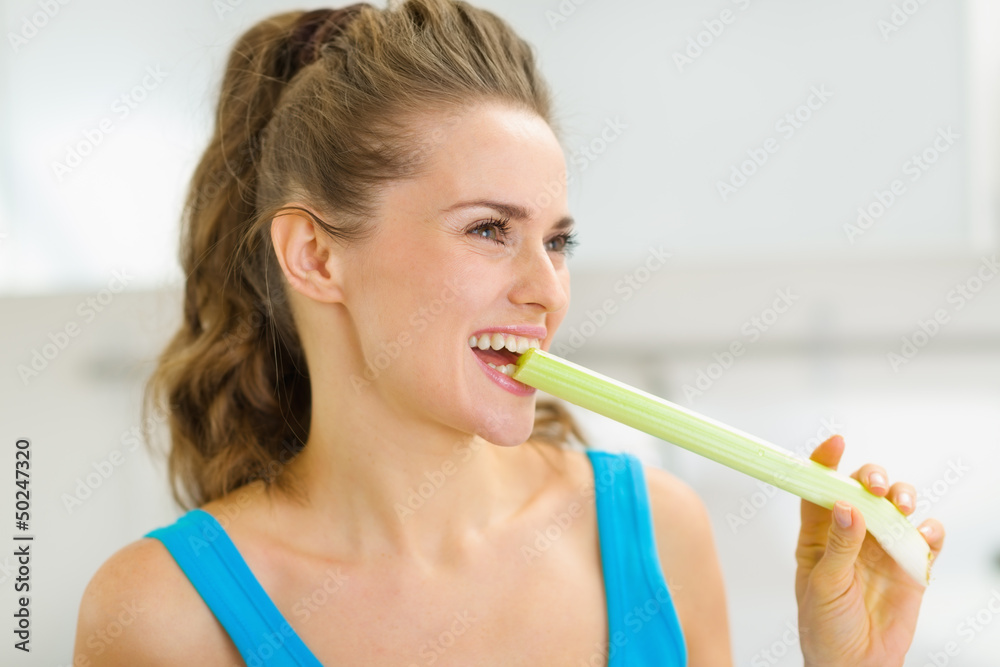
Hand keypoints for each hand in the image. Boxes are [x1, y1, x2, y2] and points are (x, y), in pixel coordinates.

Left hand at [794, 435, 944, 666]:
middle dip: (871, 478)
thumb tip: (845, 506)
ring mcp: (881, 547)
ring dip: (901, 497)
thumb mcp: (823, 584)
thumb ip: (838, 545)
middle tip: (874, 487)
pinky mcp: (910, 566)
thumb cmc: (825, 627)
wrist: (855, 666)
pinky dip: (928, 529)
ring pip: (896, 507)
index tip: (836, 444)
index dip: (825, 462)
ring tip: (898, 506)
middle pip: (862, 490)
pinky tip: (922, 533)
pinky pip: (924, 538)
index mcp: (818, 534)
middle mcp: (851, 534)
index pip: (820, 488)